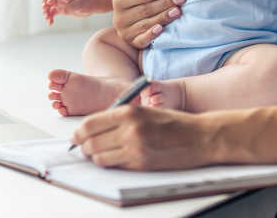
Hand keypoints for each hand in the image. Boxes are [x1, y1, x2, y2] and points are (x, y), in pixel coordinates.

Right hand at [41, 0, 100, 24]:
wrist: (93, 3)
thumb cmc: (89, 0)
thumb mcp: (83, 3)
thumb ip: (72, 6)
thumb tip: (61, 10)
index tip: (49, 2)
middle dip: (45, 1)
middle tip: (45, 9)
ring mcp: (61, 2)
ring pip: (50, 5)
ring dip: (46, 11)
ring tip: (47, 18)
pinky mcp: (61, 9)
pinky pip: (53, 12)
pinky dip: (50, 17)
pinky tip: (50, 23)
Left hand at [70, 104, 212, 169]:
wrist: (201, 137)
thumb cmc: (173, 122)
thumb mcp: (144, 110)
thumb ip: (120, 116)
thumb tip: (93, 128)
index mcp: (129, 111)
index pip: (90, 124)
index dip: (78, 132)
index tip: (76, 136)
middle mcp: (130, 129)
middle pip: (91, 142)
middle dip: (83, 146)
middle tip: (83, 147)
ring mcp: (136, 148)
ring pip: (100, 157)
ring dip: (95, 157)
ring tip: (98, 154)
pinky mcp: (142, 164)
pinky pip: (115, 166)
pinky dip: (110, 164)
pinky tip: (114, 159)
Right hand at [111, 0, 184, 48]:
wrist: (130, 23)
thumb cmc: (137, 2)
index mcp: (119, 0)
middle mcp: (119, 17)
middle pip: (145, 9)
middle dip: (165, 3)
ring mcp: (124, 32)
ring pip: (146, 23)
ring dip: (163, 17)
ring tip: (177, 11)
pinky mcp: (132, 43)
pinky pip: (142, 40)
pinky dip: (152, 35)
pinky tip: (161, 29)